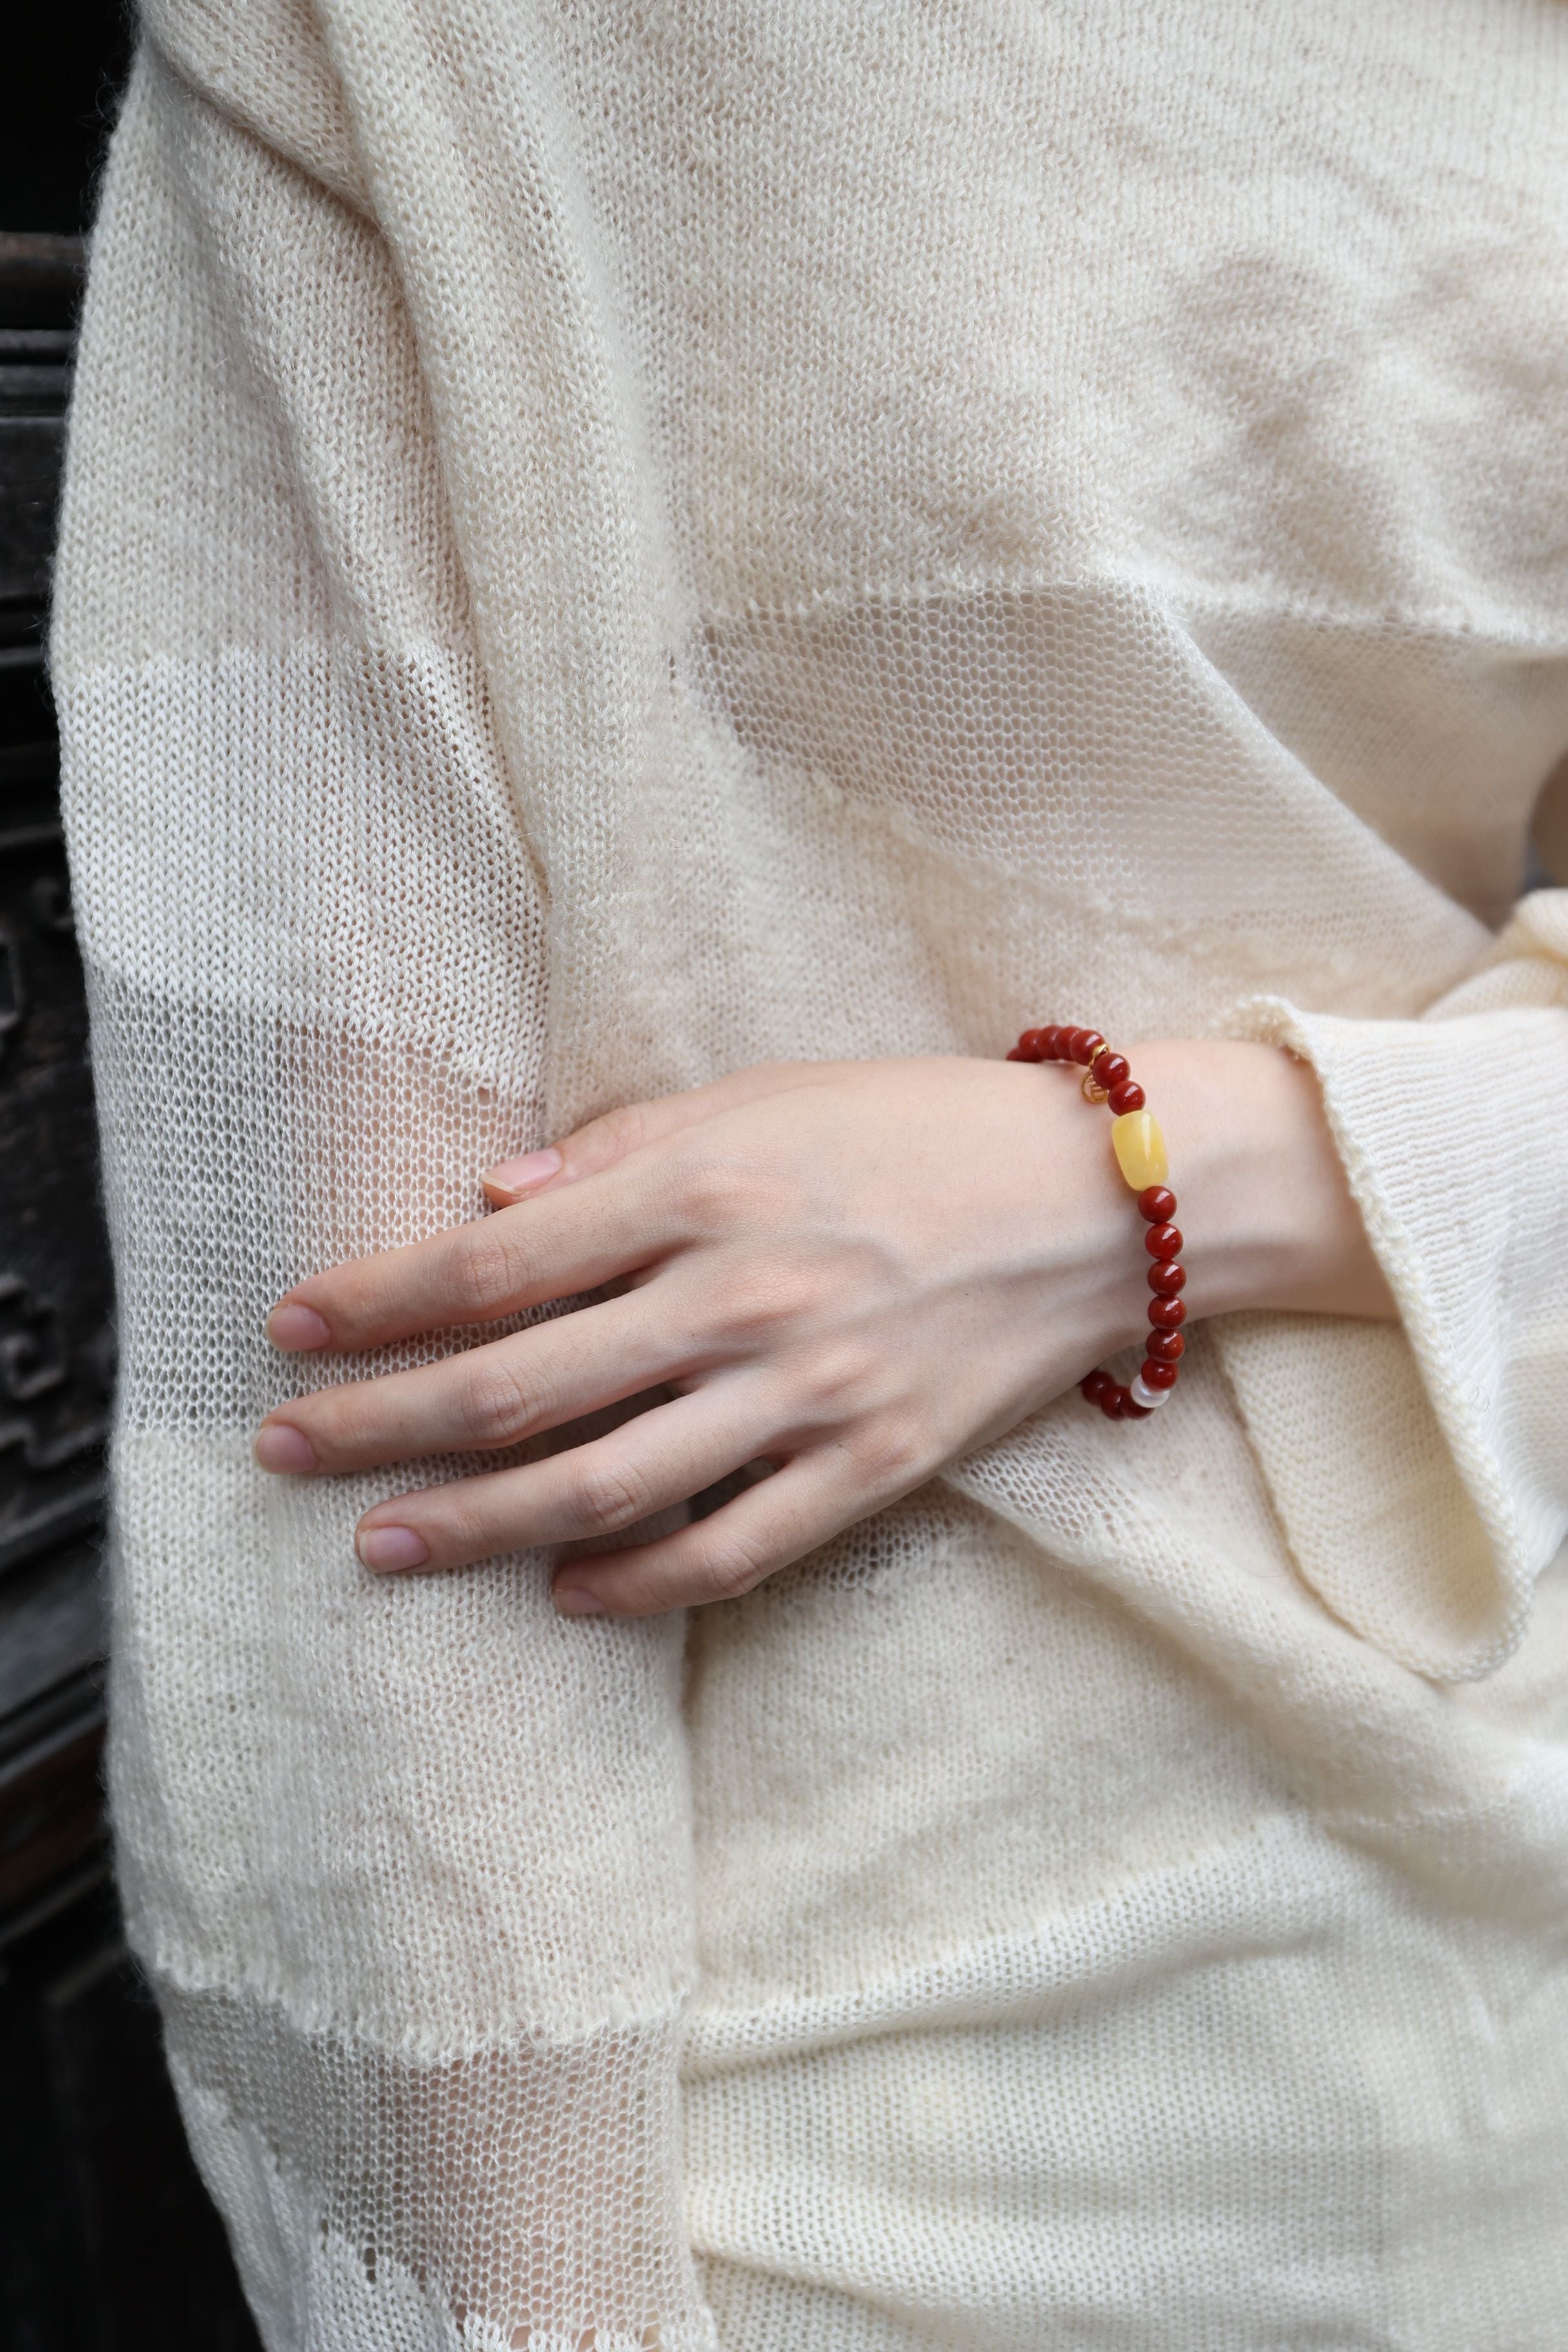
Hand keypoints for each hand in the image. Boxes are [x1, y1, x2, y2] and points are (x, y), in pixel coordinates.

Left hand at [255, 1044, 1391, 1615]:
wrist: (1105, 1197)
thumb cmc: (920, 1125)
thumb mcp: (766, 1093)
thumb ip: (620, 1146)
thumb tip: (486, 1199)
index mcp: (704, 1188)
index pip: (493, 1263)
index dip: (374, 1301)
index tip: (288, 1328)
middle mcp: (739, 1298)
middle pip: (517, 1388)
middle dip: (380, 1426)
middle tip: (284, 1453)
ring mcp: (807, 1396)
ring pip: (601, 1489)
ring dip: (473, 1525)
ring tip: (382, 1546)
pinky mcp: (870, 1471)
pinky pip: (729, 1552)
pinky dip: (635, 1585)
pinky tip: (562, 1594)